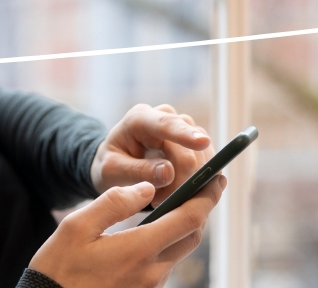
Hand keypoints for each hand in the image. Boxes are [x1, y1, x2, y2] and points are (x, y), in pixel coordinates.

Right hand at [28, 176, 225, 287]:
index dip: (207, 196)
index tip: (216, 177)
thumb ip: (114, 203)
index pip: (189, 218)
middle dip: (201, 208)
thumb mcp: (76, 226)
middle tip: (203, 185)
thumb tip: (146, 188)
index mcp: (139, 249)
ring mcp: (150, 286)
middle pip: (192, 235)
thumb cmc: (58, 267)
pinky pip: (164, 264)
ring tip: (177, 203)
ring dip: (183, 226)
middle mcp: (152, 271)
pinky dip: (167, 243)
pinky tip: (154, 231)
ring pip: (179, 250)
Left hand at [91, 104, 212, 206]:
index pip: (165, 124)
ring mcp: (183, 127)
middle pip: (188, 150)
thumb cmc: (112, 165)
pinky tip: (174, 192)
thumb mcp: (113, 170)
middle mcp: (166, 117)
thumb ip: (138, 171)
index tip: (202, 143)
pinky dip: (193, 183)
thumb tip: (169, 172)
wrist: (117, 163)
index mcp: (140, 118)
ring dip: (186, 184)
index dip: (185, 135)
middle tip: (158, 200)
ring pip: (201, 159)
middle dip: (179, 181)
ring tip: (160, 196)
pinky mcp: (194, 142)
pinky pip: (206, 165)